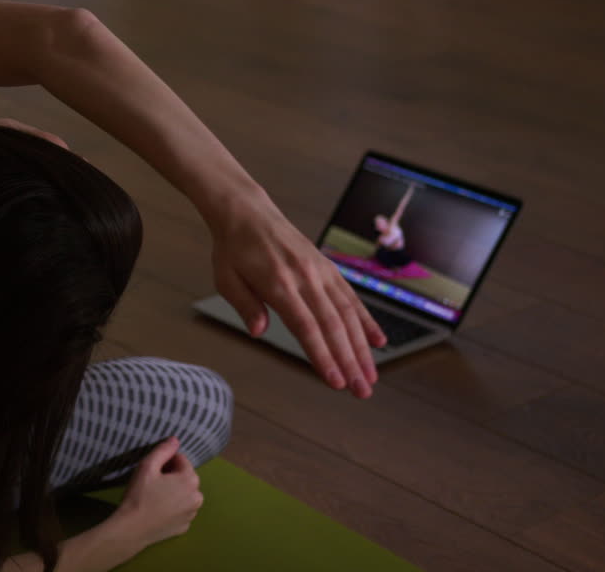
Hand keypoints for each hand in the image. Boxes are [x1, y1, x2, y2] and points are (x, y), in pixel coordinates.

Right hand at [114, 437, 202, 548]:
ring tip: (156, 496)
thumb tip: (175, 439)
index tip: (154, 468)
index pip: (182, 460)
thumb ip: (163, 450)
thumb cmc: (139, 495)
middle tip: (153, 482)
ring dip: (175, 491)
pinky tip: (159, 509)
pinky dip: (174, 508)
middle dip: (173, 476)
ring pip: (185, 495)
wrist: (132, 529)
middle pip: (186, 478)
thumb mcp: (147, 466)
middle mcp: (197, 497)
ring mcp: (192, 514)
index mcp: (190, 480)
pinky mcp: (184, 527)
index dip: (167, 461)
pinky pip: (182, 511)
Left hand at [209, 187, 386, 397]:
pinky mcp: (327, 268)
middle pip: (333, 326)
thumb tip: (259, 333)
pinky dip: (366, 320)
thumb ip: (245, 306)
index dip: (322, 356)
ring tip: (371, 376)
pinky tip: (378, 341)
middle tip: (362, 391)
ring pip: (348, 313)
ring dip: (362, 347)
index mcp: (278, 284)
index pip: (306, 327)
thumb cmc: (233, 249)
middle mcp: (305, 277)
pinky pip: (350, 296)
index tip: (335, 382)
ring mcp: (320, 272)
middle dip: (350, 361)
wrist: (248, 212)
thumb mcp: (226, 279)